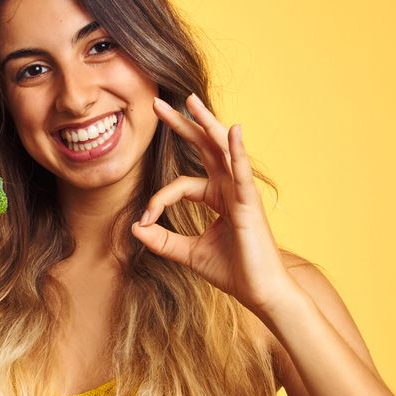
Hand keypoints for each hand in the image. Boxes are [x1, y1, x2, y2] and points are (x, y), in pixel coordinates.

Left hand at [130, 93, 297, 314]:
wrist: (260, 293)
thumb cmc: (233, 272)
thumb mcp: (188, 253)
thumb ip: (162, 240)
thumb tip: (135, 227)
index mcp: (217, 197)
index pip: (181, 185)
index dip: (159, 199)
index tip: (144, 219)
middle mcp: (230, 189)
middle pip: (204, 148)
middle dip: (182, 125)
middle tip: (158, 104)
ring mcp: (242, 193)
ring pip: (222, 151)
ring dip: (206, 124)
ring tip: (190, 101)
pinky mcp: (250, 204)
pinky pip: (243, 173)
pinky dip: (238, 151)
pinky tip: (233, 130)